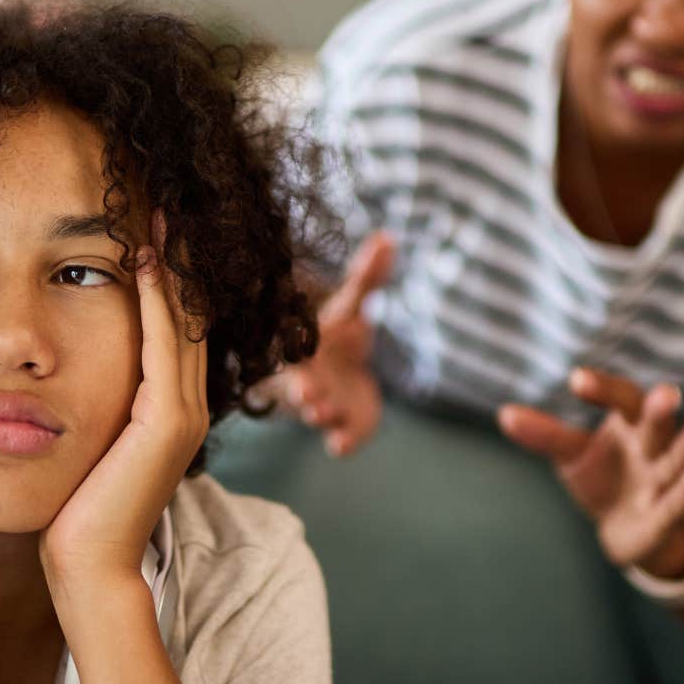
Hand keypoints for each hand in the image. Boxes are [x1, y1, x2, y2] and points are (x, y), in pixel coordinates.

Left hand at [41, 216, 209, 584]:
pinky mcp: (168, 422)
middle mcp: (188, 408)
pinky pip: (166, 343)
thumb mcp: (83, 446)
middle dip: (178, 260)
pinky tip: (139, 259)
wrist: (87, 571)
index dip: (168, 279)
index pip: (175, 329)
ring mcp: (184, 415)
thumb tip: (52, 377)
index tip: (147, 229)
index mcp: (169, 413)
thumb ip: (86, 410)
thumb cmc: (72, 516)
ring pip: (185, 321)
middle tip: (162, 206)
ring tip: (157, 217)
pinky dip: (158, 298)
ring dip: (172, 265)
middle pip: (191, 314)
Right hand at [272, 231, 394, 456]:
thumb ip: (367, 277)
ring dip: (320, 414)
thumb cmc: (338, 335)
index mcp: (303, 345)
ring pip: (316, 412)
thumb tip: (388, 237)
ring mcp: (322, 404)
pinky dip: (341, 440)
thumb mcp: (350, 305)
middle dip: (305, 392)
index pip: (296, 347)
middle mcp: (306, 376)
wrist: (336, 370)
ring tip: (324, 415)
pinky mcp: (342, 424)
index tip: (300, 361)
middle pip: (300, 385)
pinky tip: (343, 446)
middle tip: (312, 399)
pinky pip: (338, 435)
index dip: (296, 350)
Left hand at [498, 368, 683, 573]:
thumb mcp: (572, 456)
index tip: (576, 380)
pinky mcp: (667, 515)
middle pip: (657, 424)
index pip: (623, 399)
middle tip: (667, 393)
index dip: (603, 389)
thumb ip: (547, 436)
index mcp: (630, 425)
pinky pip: (678, 501)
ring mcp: (663, 481)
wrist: (626, 531)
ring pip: (678, 460)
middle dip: (661, 410)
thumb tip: (505, 414)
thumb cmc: (604, 479)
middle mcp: (653, 447)